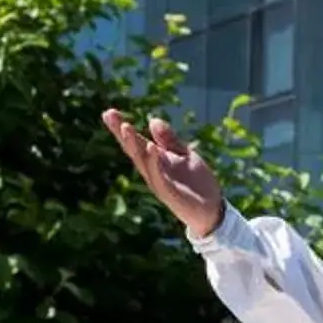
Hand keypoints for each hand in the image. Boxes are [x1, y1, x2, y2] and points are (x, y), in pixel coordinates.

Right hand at [104, 108, 225, 238]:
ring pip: (143, 162)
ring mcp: (160, 183)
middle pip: (134, 150)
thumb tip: (152, 120)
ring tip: (126, 126)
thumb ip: (169, 140)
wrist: (213, 210)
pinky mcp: (171, 194)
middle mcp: (153, 172)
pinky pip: (160, 177)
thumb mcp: (185, 155)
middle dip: (122, 133)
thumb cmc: (197, 183)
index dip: (122, 129)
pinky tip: (151, 147)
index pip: (136, 142)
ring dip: (134, 144)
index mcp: (156, 161)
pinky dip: (154, 163)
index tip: (109, 112)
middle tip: (110, 114)